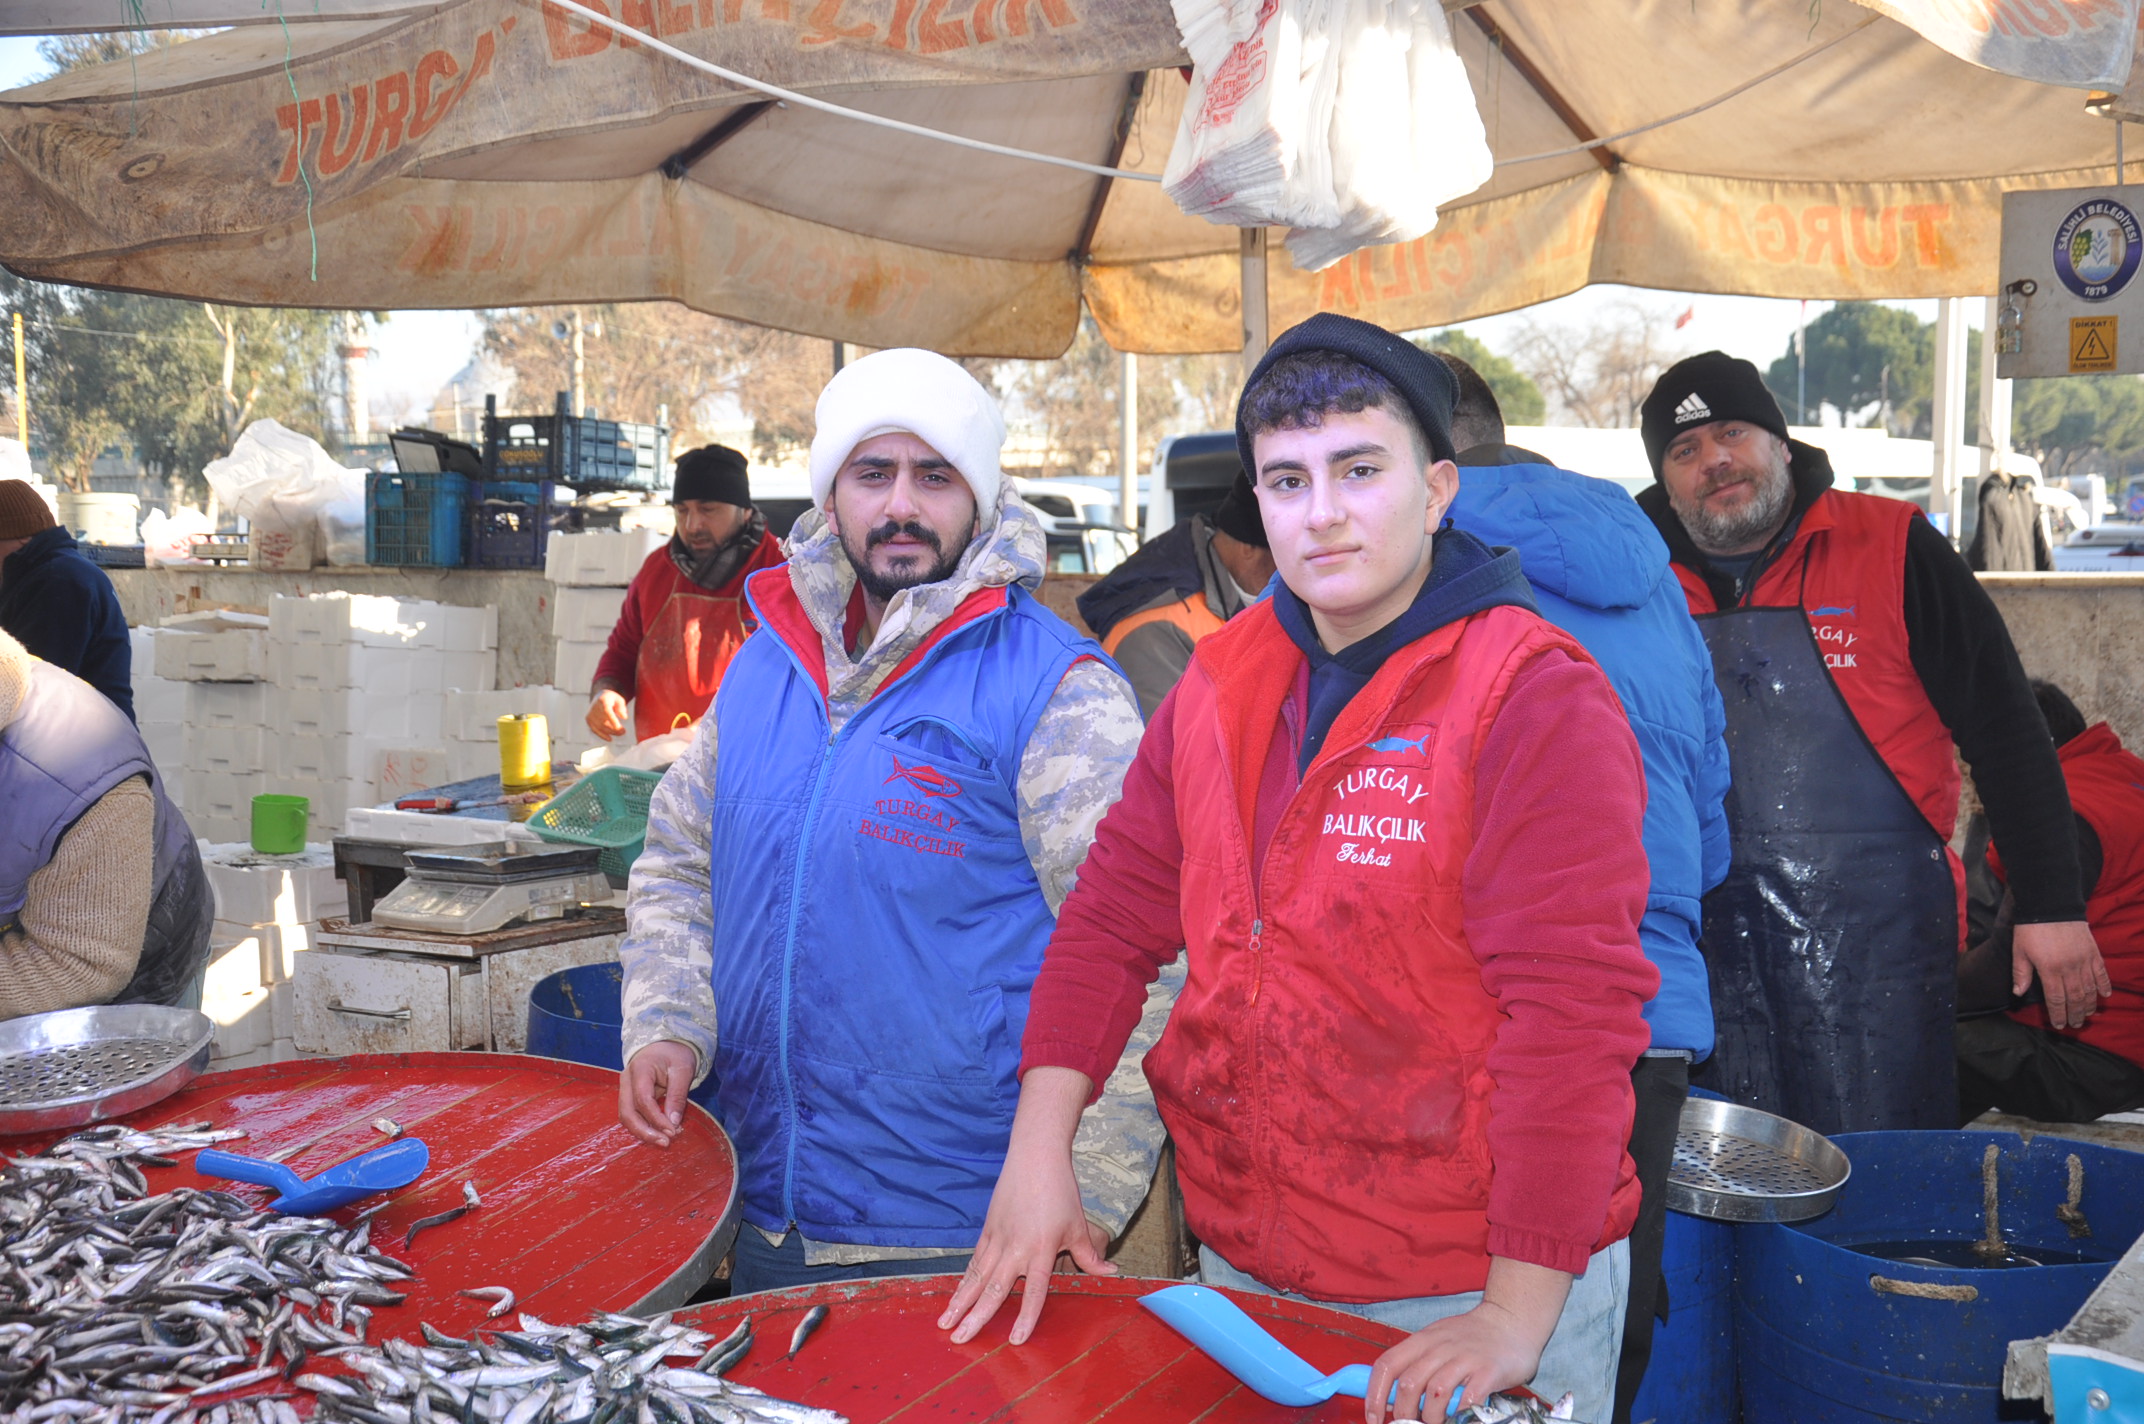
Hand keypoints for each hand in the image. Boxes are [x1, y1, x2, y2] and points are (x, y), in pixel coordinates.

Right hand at [586, 690, 628, 740]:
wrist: (599, 696)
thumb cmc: (612, 699)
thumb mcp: (619, 699)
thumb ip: (622, 707)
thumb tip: (624, 717)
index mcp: (602, 700)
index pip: (606, 712)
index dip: (612, 721)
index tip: (619, 728)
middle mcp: (594, 708)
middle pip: (604, 721)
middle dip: (614, 729)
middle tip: (623, 732)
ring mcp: (590, 714)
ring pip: (600, 727)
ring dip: (610, 732)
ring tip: (619, 734)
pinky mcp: (588, 720)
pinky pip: (595, 729)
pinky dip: (602, 735)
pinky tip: (609, 739)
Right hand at [618, 1041, 695, 1146]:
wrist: (666, 1044)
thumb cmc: (675, 1053)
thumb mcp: (683, 1070)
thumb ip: (677, 1096)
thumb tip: (673, 1123)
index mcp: (639, 1069)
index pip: (643, 1100)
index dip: (656, 1119)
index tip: (673, 1131)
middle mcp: (626, 1080)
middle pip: (627, 1112)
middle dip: (644, 1131)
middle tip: (665, 1142)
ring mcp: (625, 1088)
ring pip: (626, 1116)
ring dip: (643, 1131)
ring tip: (663, 1141)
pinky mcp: (629, 1096)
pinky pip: (632, 1115)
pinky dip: (643, 1126)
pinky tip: (658, 1133)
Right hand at [937, 1067, 1106, 1344]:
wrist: (1035, 1157)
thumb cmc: (1061, 1191)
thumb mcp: (1078, 1225)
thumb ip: (1090, 1256)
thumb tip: (1111, 1274)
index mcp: (1041, 1249)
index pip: (1034, 1291)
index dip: (1026, 1316)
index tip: (1014, 1340)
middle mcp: (1016, 1247)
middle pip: (994, 1288)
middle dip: (976, 1316)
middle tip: (960, 1339)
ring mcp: (997, 1238)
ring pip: (977, 1276)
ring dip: (961, 1302)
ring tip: (945, 1323)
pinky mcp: (987, 1228)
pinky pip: (974, 1261)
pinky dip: (964, 1280)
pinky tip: (955, 1297)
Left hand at [1363, 1258, 1568, 1423]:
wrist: (1512, 1321)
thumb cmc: (1471, 1338)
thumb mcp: (1437, 1341)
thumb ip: (1415, 1366)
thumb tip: (1390, 1401)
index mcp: (1422, 1340)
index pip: (1387, 1365)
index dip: (1374, 1395)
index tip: (1373, 1418)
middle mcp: (1440, 1347)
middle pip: (1409, 1383)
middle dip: (1404, 1413)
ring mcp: (1465, 1358)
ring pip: (1435, 1392)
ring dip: (1430, 1417)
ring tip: (1434, 1423)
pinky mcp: (1489, 1371)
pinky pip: (1469, 1398)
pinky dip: (1459, 1414)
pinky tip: (1458, 1418)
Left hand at [2012, 920, 2110, 1029]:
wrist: (2052, 905)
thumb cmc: (2031, 928)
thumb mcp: (2019, 950)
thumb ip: (2021, 973)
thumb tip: (2018, 993)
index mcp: (2049, 970)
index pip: (2056, 999)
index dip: (2058, 1014)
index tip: (2059, 1025)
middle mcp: (2069, 968)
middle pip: (2075, 998)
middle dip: (2075, 1014)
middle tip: (2075, 1024)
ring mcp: (2084, 961)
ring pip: (2090, 989)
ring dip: (2090, 1004)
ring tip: (2087, 1015)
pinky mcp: (2093, 952)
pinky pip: (2102, 973)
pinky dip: (2104, 985)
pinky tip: (2104, 995)